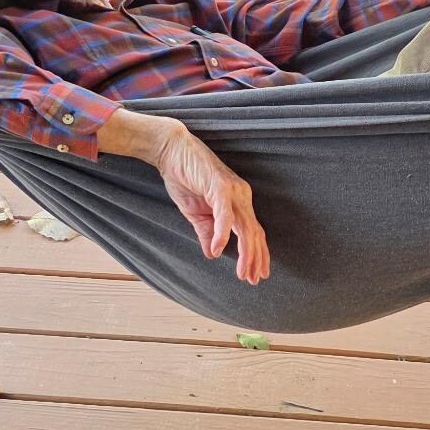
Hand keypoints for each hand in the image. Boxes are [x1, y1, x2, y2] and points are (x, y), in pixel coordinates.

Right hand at [154, 123, 270, 284]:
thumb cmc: (184, 178)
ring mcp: (233, 190)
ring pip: (245, 226)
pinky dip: (222, 233)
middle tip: (254, 279)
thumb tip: (212, 254)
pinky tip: (217, 249)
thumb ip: (206, 232)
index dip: (257, 254)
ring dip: (245, 252)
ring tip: (242, 272)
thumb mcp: (195, 213)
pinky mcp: (219, 185)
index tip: (256, 274)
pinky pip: (225, 214)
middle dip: (256, 258)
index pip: (254, 232)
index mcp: (238, 202)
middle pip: (255, 232)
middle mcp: (241, 196)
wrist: (171, 151)